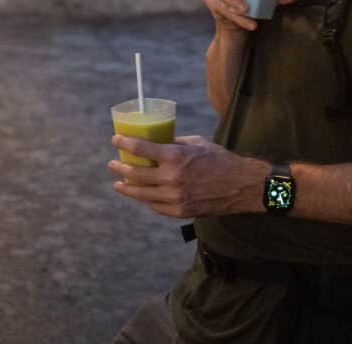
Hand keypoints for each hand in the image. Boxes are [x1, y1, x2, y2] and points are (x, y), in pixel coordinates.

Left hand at [108, 134, 269, 217]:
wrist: (239, 185)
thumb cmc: (218, 159)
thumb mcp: (195, 143)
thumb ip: (174, 144)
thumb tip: (156, 142)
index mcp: (175, 156)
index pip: (141, 149)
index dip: (124, 143)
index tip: (115, 139)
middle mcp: (171, 178)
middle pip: (136, 174)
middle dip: (120, 167)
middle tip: (112, 163)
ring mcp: (174, 197)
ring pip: (141, 194)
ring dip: (126, 188)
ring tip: (118, 183)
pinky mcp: (180, 211)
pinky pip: (156, 206)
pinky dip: (146, 199)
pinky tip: (141, 195)